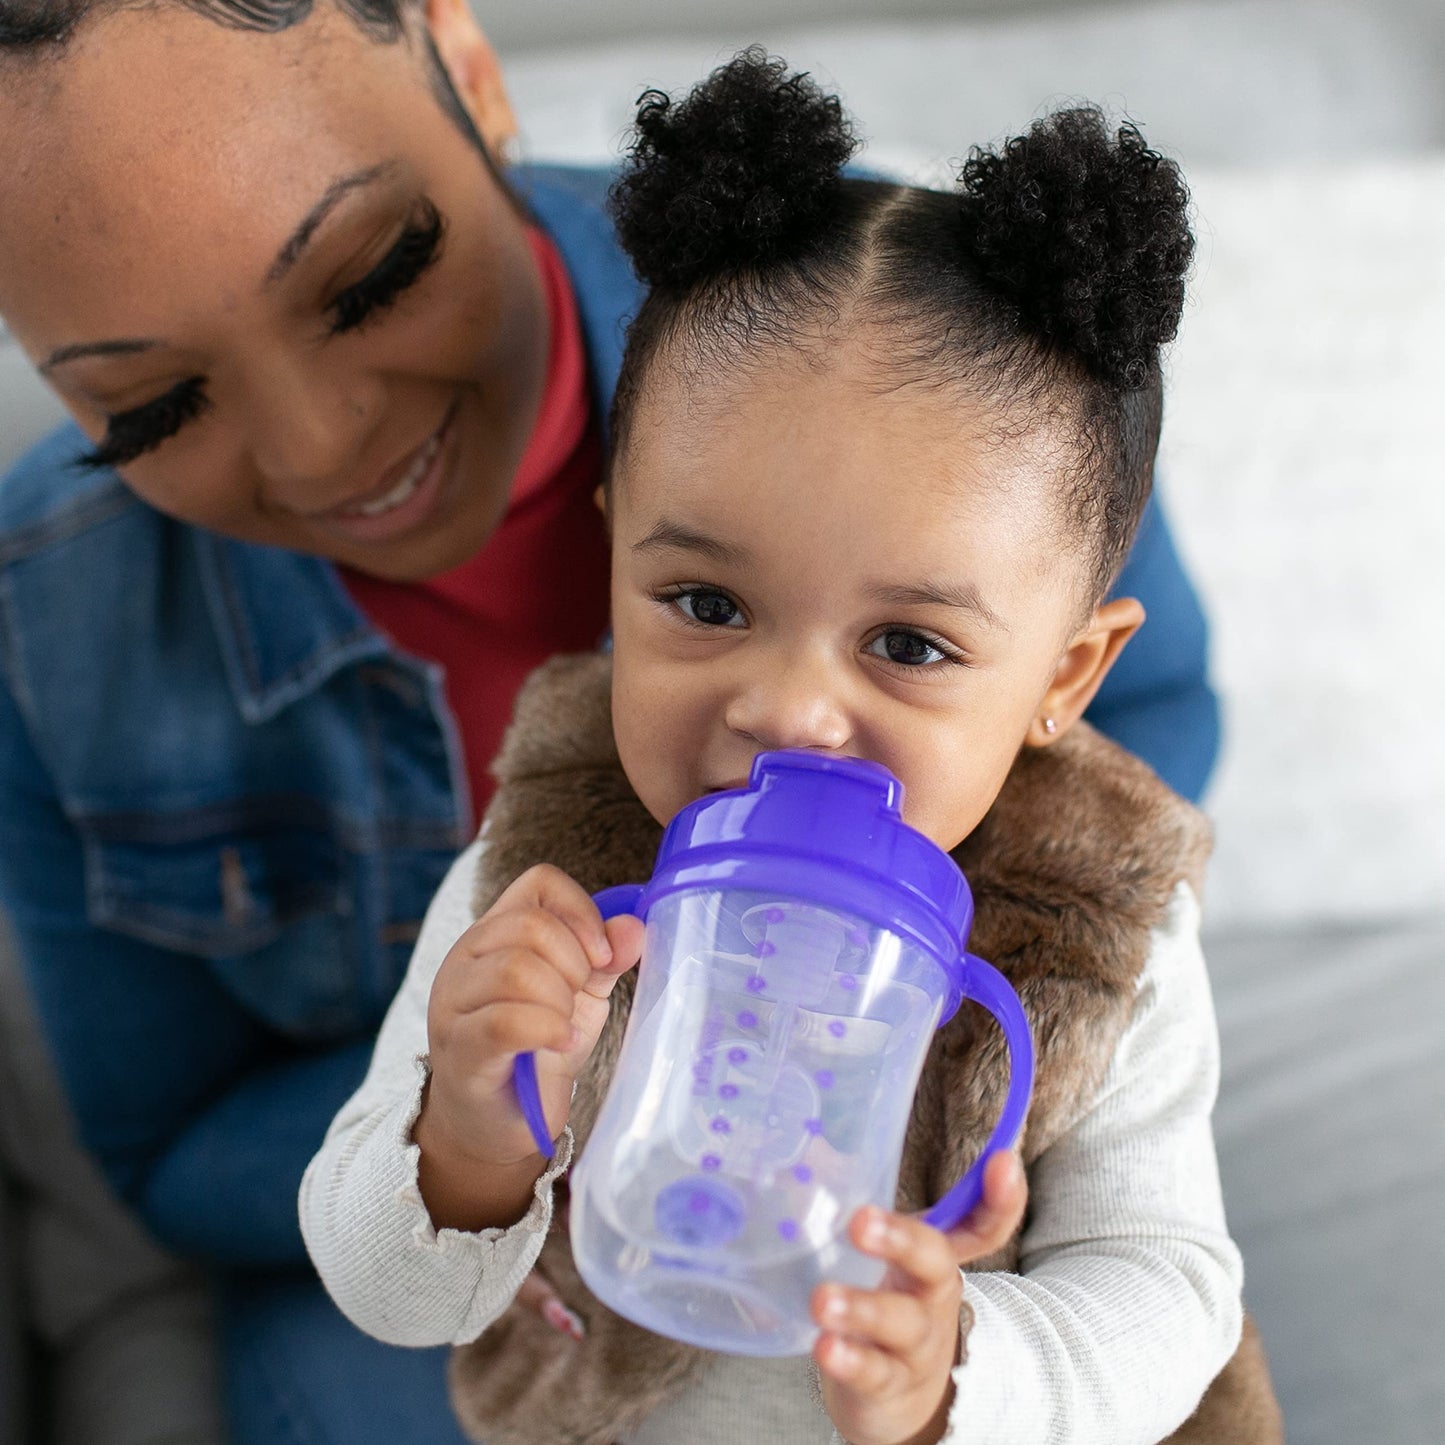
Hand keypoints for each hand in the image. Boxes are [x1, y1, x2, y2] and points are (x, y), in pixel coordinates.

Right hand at [414, 864, 643, 1230]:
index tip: (601, 957)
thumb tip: (635, 928)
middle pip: (531, 926)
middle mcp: (465, 957)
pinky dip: (547, 1030)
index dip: (581, 912)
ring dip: (559, 1001)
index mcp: (495, 932)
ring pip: (516, 969)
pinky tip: (562, 1043)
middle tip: (578, 1001)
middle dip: (574, 965)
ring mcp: (453, 1003)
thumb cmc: (536, 1049)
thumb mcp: (579, 996)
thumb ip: (604, 959)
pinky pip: (505, 1022)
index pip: (540, 883)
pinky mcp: (459, 1049)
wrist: (499, 1121)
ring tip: (565, 1026)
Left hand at [812, 1150, 1027, 1444]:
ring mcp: (915, 1344)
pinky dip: (849, 1359)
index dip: (1000, 1197)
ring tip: (822, 1300)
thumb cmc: (886, 1302)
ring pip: (898, 1322)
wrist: (900, 1403)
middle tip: (859, 1221)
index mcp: (933, 1255)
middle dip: (901, 1239)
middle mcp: (933, 1295)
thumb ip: (852, 1201)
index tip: (1004, 1160)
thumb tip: (811, 1145)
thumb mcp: (880, 1255)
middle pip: (934, 1263)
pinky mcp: (888, 1385)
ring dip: (861, 1308)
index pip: (980, 1223)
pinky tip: (825, 1346)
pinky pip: (873, 1372)